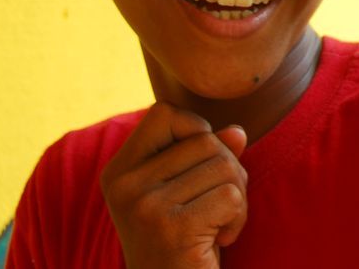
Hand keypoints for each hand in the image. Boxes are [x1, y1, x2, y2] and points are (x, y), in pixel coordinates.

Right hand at [100, 102, 248, 268]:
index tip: (198, 168)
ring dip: (237, 197)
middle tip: (217, 207)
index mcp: (119, 171)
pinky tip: (220, 241)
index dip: (196, 130)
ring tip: (217, 225)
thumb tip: (238, 131)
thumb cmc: (181, 245)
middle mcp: (125, 185)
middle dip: (228, 170)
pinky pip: (231, 196)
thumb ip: (205, 158)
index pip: (164, 113)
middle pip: (206, 140)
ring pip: (224, 165)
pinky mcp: (173, 227)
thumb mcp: (185, 195)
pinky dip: (239, 218)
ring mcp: (146, 206)